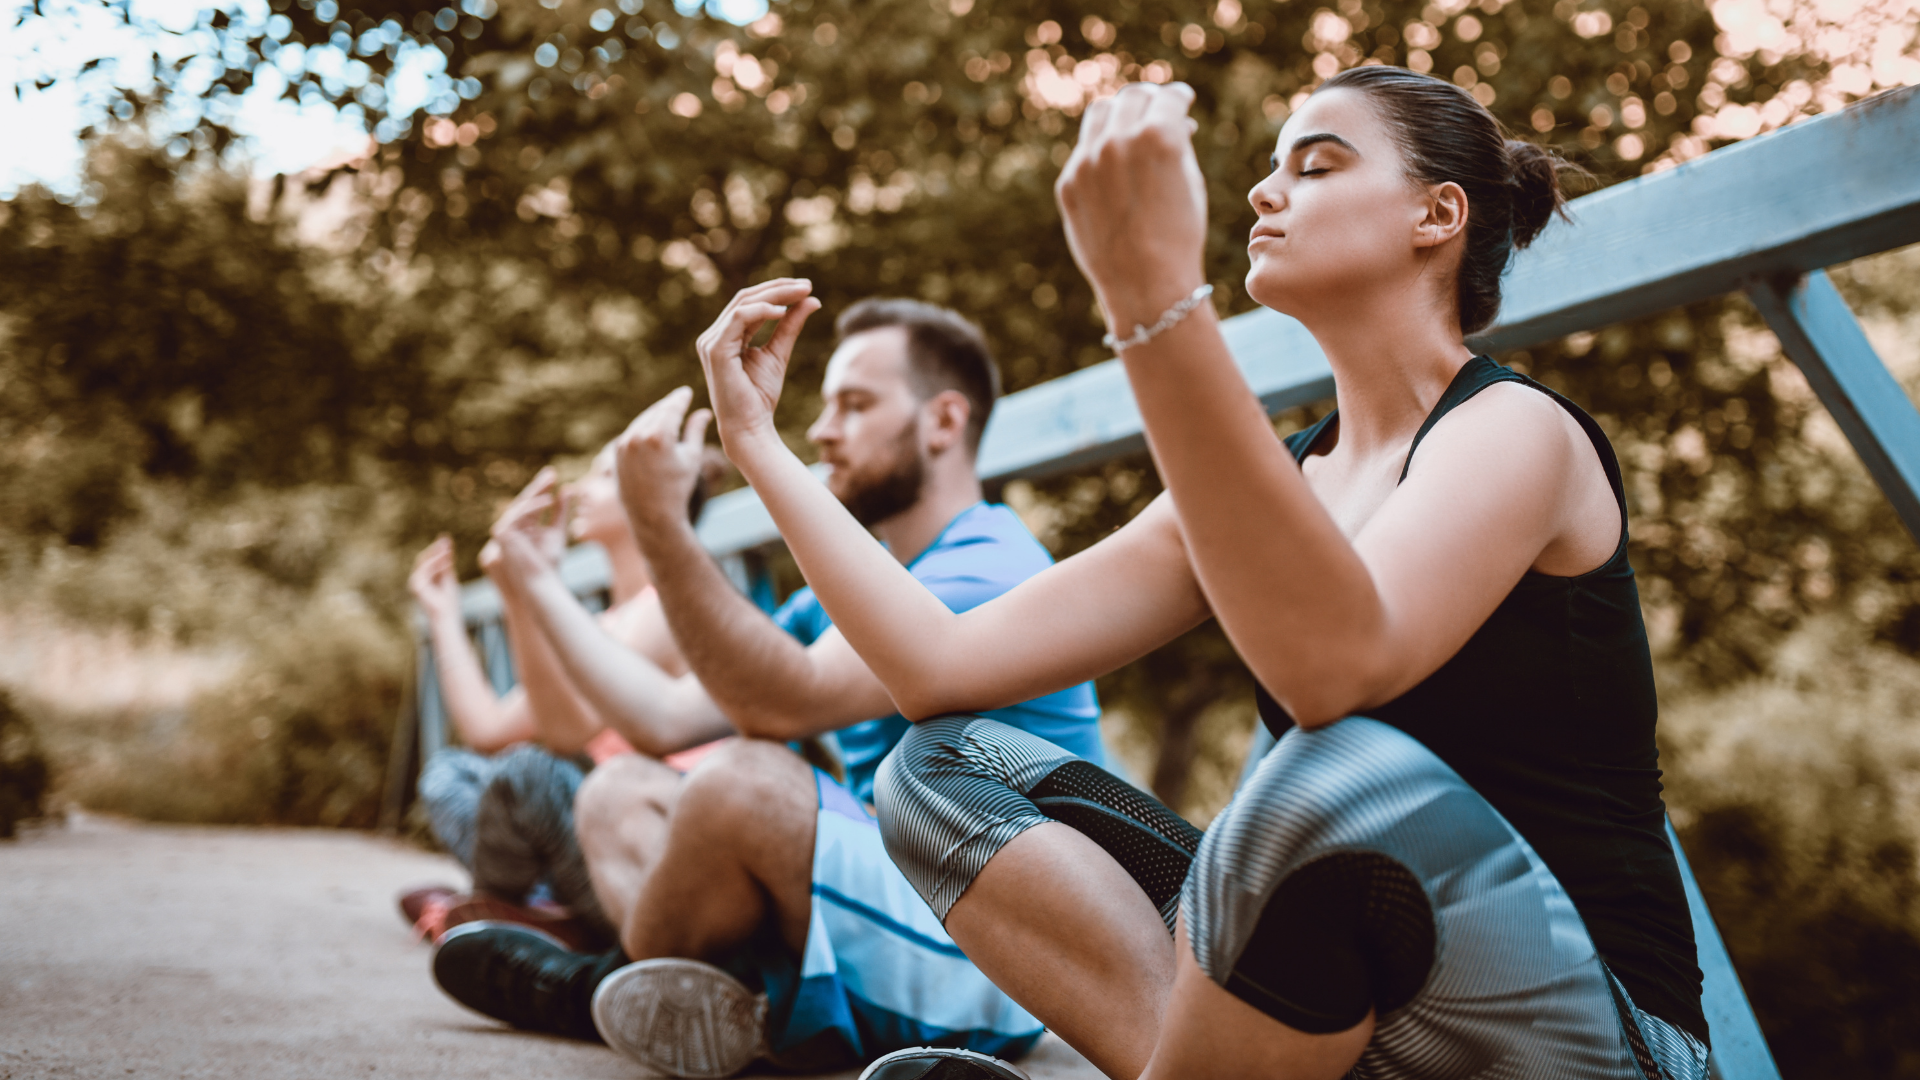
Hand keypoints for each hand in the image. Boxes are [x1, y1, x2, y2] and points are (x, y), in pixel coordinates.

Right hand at [407, 535, 462, 623]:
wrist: (446, 616)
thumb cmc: (449, 600)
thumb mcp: (449, 578)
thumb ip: (447, 563)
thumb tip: (447, 546)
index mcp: (423, 576)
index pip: (428, 558)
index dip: (437, 548)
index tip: (447, 539)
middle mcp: (417, 578)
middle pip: (424, 558)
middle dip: (436, 548)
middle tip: (446, 539)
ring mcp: (414, 582)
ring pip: (423, 562)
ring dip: (436, 554)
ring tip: (448, 548)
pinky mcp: (416, 587)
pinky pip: (425, 571)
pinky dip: (436, 565)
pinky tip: (448, 561)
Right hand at [488, 466, 567, 573]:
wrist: (540, 581)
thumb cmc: (549, 562)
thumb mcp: (557, 531)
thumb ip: (560, 511)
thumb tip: (568, 489)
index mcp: (522, 526)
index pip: (532, 503)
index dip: (543, 489)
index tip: (555, 476)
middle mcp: (511, 527)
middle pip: (525, 501)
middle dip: (539, 486)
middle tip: (551, 473)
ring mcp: (503, 530)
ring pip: (520, 505)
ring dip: (536, 492)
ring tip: (551, 481)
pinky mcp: (501, 533)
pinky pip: (518, 515)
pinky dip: (532, 507)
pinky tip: (548, 500)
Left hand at [613, 387, 713, 536]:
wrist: (651, 517)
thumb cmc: (677, 489)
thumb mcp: (691, 458)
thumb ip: (695, 431)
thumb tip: (704, 412)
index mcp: (658, 437)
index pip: (671, 408)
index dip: (680, 398)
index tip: (686, 392)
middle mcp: (637, 437)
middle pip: (656, 411)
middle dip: (668, 405)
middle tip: (679, 398)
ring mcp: (622, 444)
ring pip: (642, 421)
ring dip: (655, 415)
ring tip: (667, 411)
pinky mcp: (615, 452)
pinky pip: (632, 432)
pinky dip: (643, 427)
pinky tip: (652, 428)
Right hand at [695, 279, 820, 457]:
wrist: (750, 427)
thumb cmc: (761, 396)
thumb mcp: (779, 353)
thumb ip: (791, 326)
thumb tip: (812, 299)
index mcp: (725, 335)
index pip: (750, 302)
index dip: (777, 291)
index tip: (806, 287)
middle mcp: (713, 335)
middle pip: (746, 297)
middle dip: (778, 288)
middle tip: (807, 285)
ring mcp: (711, 341)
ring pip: (743, 303)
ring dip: (775, 295)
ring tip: (802, 293)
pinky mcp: (715, 349)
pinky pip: (739, 318)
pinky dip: (762, 310)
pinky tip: (783, 311)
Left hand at [1055, 82, 1209, 334]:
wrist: (1145, 284)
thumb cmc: (1179, 235)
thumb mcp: (1190, 182)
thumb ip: (1177, 143)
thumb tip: (1172, 122)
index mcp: (1159, 136)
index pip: (1169, 96)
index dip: (1179, 97)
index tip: (1181, 101)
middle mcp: (1119, 141)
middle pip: (1132, 98)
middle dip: (1149, 101)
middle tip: (1157, 111)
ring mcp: (1088, 161)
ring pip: (1100, 114)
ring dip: (1119, 116)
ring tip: (1131, 130)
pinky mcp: (1068, 183)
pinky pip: (1085, 151)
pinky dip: (1101, 151)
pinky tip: (1114, 167)